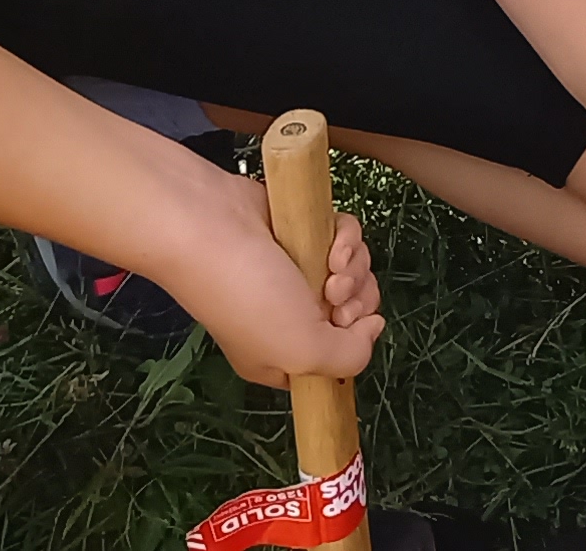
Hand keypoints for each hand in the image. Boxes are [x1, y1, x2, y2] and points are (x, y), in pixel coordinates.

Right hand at [154, 168, 382, 387]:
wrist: (210, 228)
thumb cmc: (249, 299)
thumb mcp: (301, 351)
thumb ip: (349, 356)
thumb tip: (374, 328)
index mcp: (283, 356)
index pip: (338, 357)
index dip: (351, 342)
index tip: (342, 325)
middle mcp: (292, 316)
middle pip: (355, 311)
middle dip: (357, 300)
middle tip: (334, 295)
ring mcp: (299, 273)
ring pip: (356, 272)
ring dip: (354, 269)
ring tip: (330, 268)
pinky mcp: (305, 234)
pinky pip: (346, 238)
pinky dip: (347, 240)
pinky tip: (331, 246)